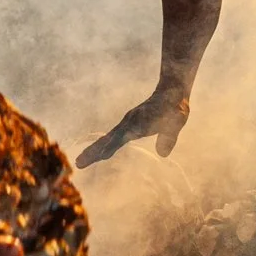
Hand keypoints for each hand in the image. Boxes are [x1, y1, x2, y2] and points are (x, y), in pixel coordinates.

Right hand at [76, 86, 190, 167]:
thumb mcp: (176, 122)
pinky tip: (95, 155)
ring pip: (107, 139)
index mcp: (138, 122)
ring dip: (93, 150)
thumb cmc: (175, 107)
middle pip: (108, 139)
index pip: (121, 136)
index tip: (100, 155)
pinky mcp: (127, 126)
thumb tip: (163, 154)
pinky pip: (112, 139)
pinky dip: (101, 147)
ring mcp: (126, 124)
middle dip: (93, 151)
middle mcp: (128, 122)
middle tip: (78, 163)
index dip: (111, 146)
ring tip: (79, 162)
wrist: (170, 92)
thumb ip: (169, 137)